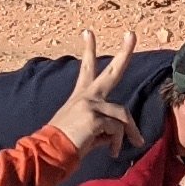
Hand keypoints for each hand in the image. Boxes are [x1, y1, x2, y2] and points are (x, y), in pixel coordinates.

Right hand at [47, 30, 143, 156]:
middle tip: (131, 33)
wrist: (49, 153)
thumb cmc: (66, 146)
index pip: (87, 69)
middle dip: (124, 52)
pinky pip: (117, 129)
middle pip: (112, 71)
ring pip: (122, 114)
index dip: (88, 50)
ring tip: (135, 144)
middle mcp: (87, 96)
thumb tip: (120, 132)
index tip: (88, 32)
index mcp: (81, 96)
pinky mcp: (95, 117)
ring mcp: (90, 104)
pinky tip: (113, 152)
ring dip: (131, 132)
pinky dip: (119, 142)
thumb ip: (104, 126)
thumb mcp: (86, 130)